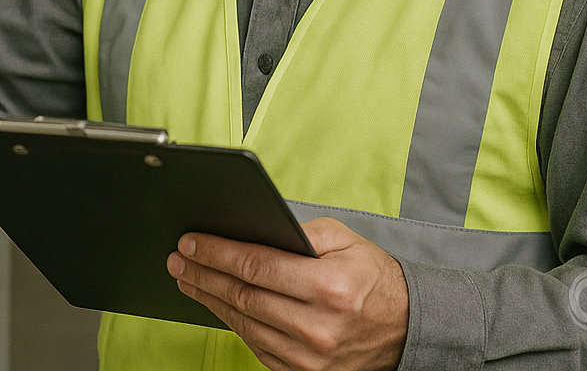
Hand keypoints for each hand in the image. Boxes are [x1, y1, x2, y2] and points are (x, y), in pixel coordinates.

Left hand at [166, 218, 408, 370]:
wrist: (408, 330)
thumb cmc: (374, 280)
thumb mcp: (345, 241)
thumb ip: (301, 232)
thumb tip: (253, 228)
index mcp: (328, 287)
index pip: (256, 265)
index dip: (217, 253)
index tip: (190, 242)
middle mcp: (317, 326)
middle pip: (242, 296)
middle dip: (203, 275)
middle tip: (178, 260)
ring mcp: (310, 357)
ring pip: (244, 324)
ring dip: (210, 300)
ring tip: (188, 279)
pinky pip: (257, 347)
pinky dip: (233, 324)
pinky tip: (218, 305)